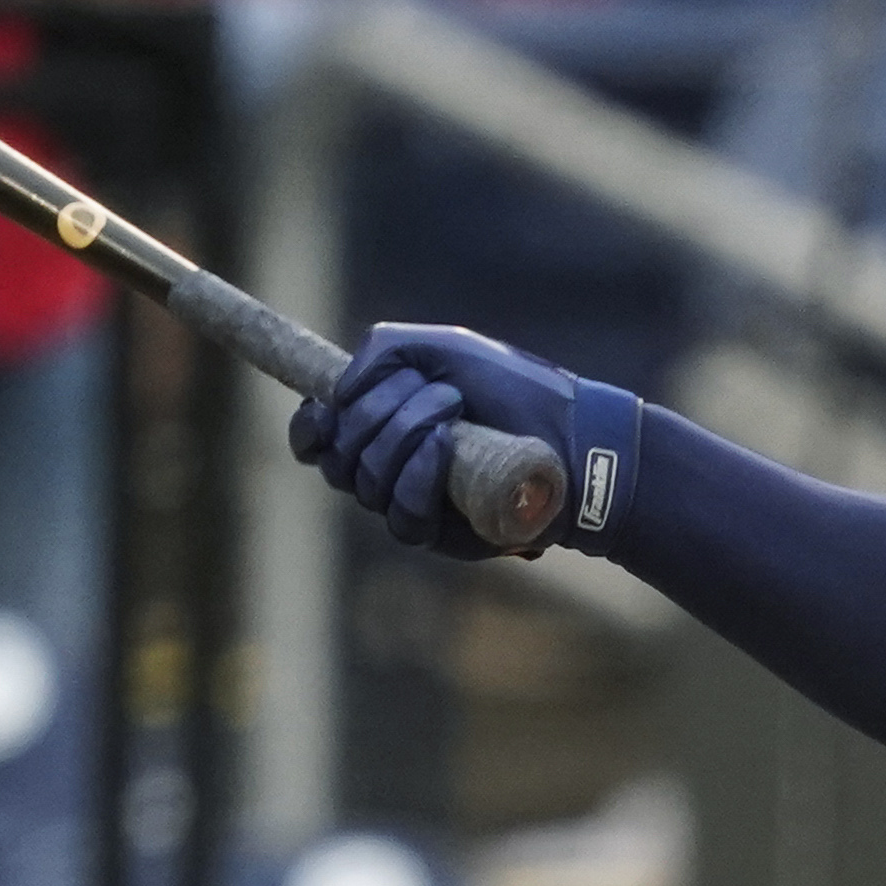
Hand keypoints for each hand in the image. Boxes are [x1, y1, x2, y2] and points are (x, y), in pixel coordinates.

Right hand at [290, 318, 607, 559]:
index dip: (309, 428)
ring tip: (453, 406)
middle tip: (437, 389)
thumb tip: (338, 391)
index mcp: (382, 427)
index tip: (324, 408)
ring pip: (365, 483)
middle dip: (377, 413)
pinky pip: (401, 516)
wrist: (575, 433)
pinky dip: (416, 476)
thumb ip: (383, 350)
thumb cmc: (515, 389)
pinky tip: (442, 446)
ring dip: (402, 433)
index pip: (317, 441)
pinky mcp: (442, 536)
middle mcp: (389, 471)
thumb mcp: (445, 349)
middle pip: (339, 456)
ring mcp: (414, 505)